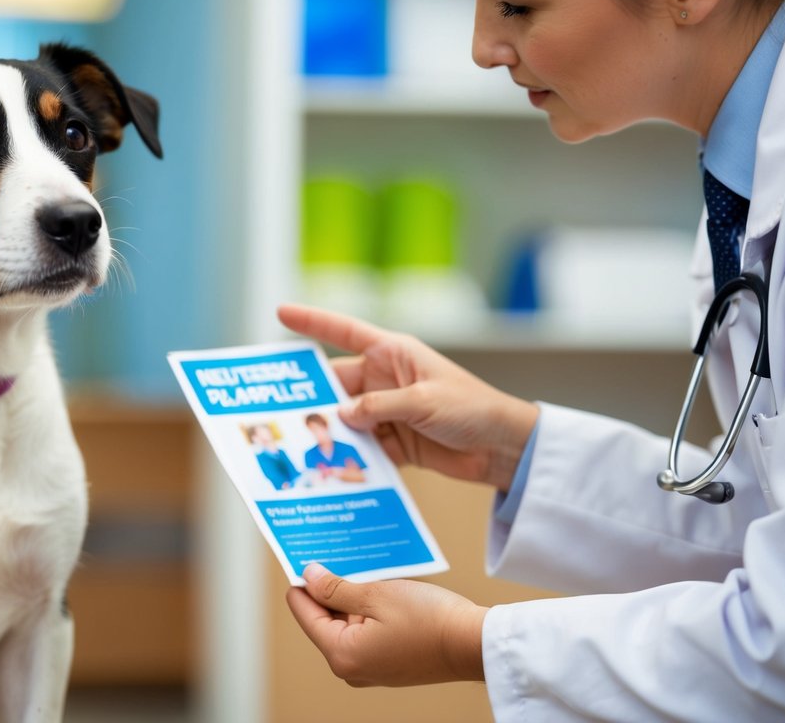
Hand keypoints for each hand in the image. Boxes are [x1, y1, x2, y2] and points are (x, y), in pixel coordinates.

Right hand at [277, 303, 537, 490]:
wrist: (504, 447)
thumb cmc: (471, 408)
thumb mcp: (421, 401)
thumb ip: (378, 407)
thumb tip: (340, 415)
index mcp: (392, 354)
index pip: (344, 332)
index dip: (312, 322)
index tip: (280, 313)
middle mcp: (384, 380)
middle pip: (336, 386)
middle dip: (314, 400)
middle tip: (285, 415)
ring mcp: (387, 412)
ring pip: (346, 421)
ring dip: (332, 436)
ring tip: (306, 449)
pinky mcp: (394, 442)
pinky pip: (363, 448)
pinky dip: (352, 460)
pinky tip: (335, 472)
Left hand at [286, 564, 485, 686]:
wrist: (472, 644)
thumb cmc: (428, 620)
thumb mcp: (375, 595)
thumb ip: (336, 589)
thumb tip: (308, 577)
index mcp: (341, 654)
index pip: (304, 613)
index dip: (302, 582)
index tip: (303, 557)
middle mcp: (350, 668)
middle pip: (323, 621)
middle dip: (327, 590)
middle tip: (333, 556)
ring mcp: (369, 669)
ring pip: (345, 626)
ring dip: (350, 599)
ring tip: (360, 569)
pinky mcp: (386, 665)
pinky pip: (364, 634)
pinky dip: (366, 612)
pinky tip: (377, 589)